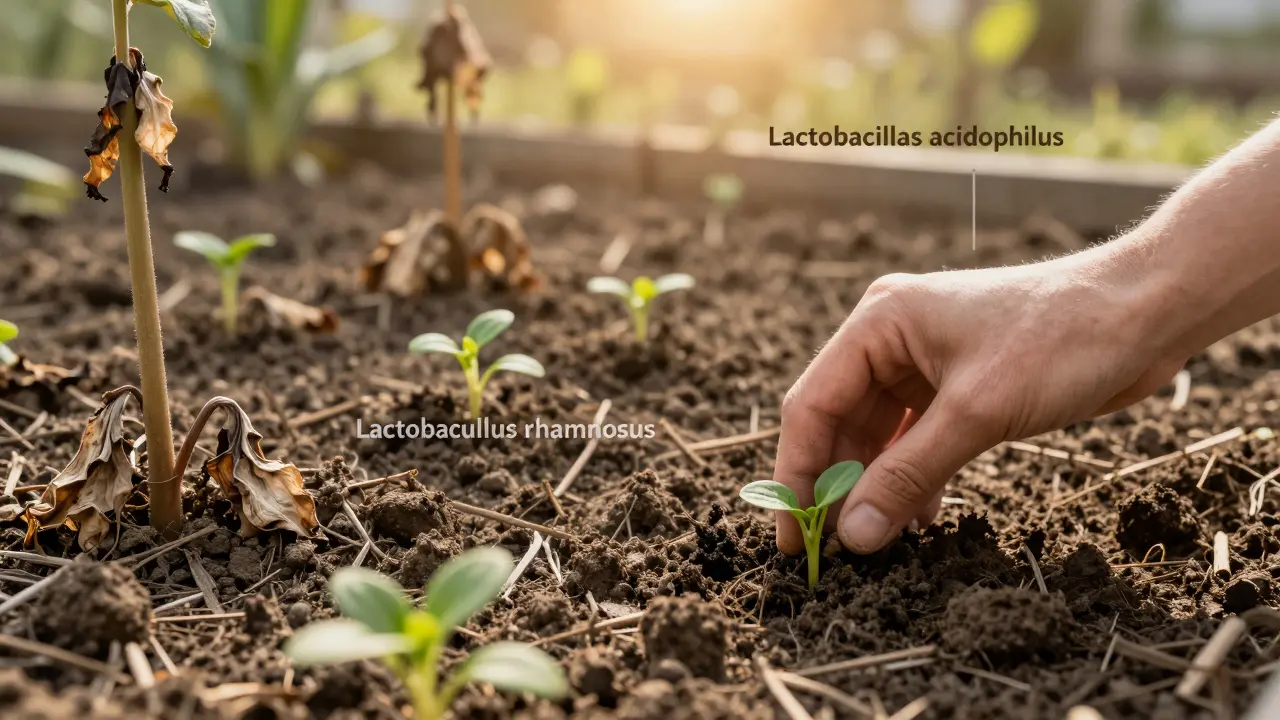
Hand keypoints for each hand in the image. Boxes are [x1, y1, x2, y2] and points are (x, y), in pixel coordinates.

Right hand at [772, 247, 1187, 554]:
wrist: (1146, 312)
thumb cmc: (1063, 338)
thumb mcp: (977, 412)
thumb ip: (909, 475)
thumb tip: (855, 536)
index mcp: (879, 323)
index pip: (812, 404)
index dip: (797, 473)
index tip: (793, 534)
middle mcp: (891, 340)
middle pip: (839, 424)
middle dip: (836, 487)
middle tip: (828, 551)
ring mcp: (924, 363)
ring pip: (878, 438)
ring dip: (876, 489)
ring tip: (875, 543)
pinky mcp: (958, 387)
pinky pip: (916, 441)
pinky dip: (914, 479)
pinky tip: (919, 519)